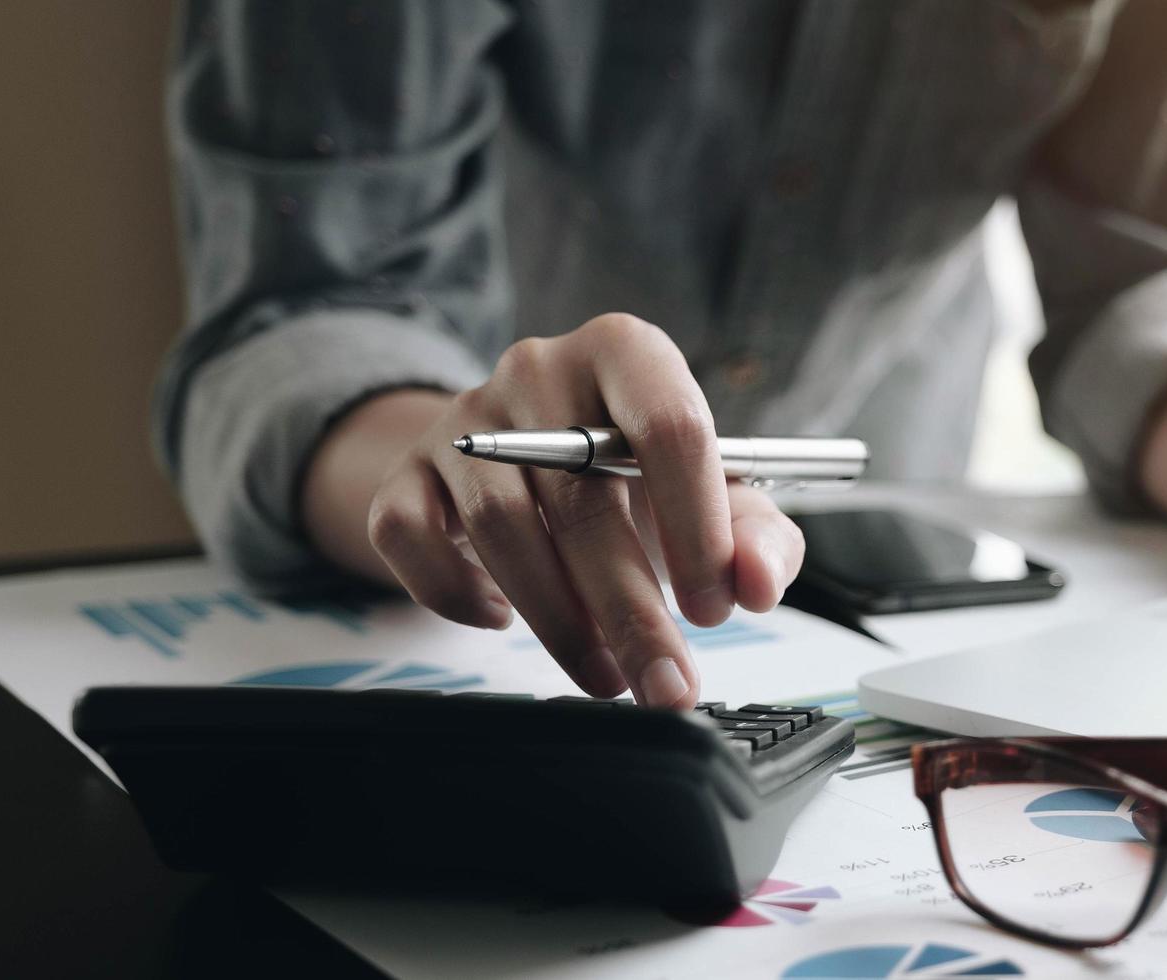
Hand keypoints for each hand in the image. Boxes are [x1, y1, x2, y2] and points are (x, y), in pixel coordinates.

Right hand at [304, 314, 804, 706]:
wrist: (533, 453)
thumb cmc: (642, 477)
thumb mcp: (721, 497)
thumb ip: (760, 538)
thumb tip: (759, 584)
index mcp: (628, 353)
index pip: (670, 430)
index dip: (696, 531)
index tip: (712, 611)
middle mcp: (541, 369)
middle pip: (583, 498)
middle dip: (631, 612)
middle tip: (663, 684)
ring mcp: (465, 418)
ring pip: (501, 527)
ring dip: (559, 621)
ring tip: (606, 675)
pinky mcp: (407, 469)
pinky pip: (407, 535)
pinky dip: (452, 592)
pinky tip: (501, 620)